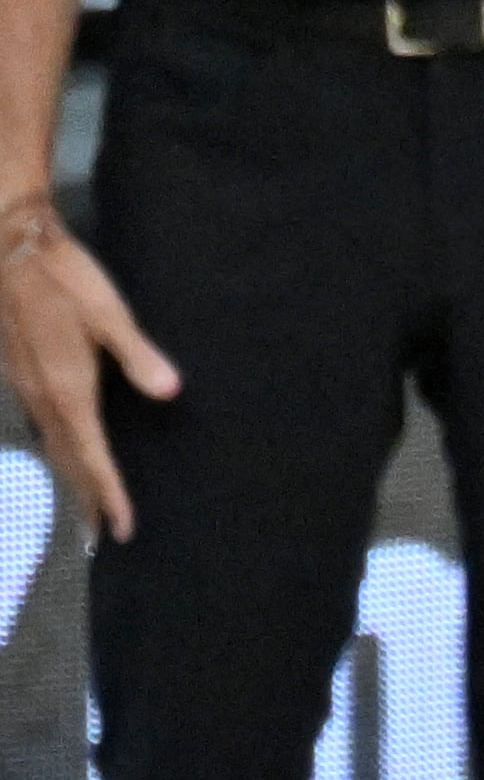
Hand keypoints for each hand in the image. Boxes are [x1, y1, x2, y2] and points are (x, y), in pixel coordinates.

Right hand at [0, 220, 177, 541]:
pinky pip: (40, 422)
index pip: (92, 456)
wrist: (8, 247)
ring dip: (71, 474)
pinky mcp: (17, 369)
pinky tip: (66, 445)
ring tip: (89, 501)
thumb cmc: (63, 279)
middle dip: (88, 497)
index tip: (122, 528)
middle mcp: (41, 396)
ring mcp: (24, 384)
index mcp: (67, 390)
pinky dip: (58, 445)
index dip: (108, 494)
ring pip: (51, 443)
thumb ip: (139, 356)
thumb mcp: (110, 314)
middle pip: (67, 460)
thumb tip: (171, 392)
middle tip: (105, 532)